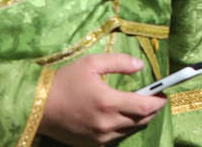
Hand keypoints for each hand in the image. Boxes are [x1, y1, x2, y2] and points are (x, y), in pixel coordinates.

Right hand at [38, 54, 163, 145]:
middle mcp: (106, 123)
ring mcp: (99, 137)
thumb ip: (119, 62)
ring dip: (139, 119)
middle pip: (141, 120)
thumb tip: (141, 66)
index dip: (159, 101)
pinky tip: (121, 117)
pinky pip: (116, 138)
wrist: (36, 107)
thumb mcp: (91, 64)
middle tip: (155, 98)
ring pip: (130, 130)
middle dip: (152, 110)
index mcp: (108, 102)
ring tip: (140, 106)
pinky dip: (124, 128)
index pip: (145, 107)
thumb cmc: (64, 82)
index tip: (164, 94)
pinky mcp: (91, 144)